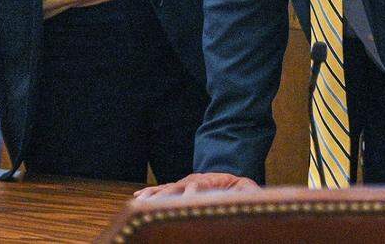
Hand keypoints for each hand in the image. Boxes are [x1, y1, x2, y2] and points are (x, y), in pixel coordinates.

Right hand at [134, 172, 259, 198]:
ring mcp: (183, 184)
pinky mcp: (177, 188)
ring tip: (139, 201)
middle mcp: (192, 181)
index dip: (191, 192)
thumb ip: (246, 190)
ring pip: (165, 188)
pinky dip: (149, 193)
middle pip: (176, 187)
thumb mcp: (245, 188)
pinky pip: (161, 189)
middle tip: (152, 204)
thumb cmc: (237, 188)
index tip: (186, 198)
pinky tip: (137, 197)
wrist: (228, 179)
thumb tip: (246, 193)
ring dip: (152, 195)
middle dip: (165, 195)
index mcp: (208, 181)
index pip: (197, 186)